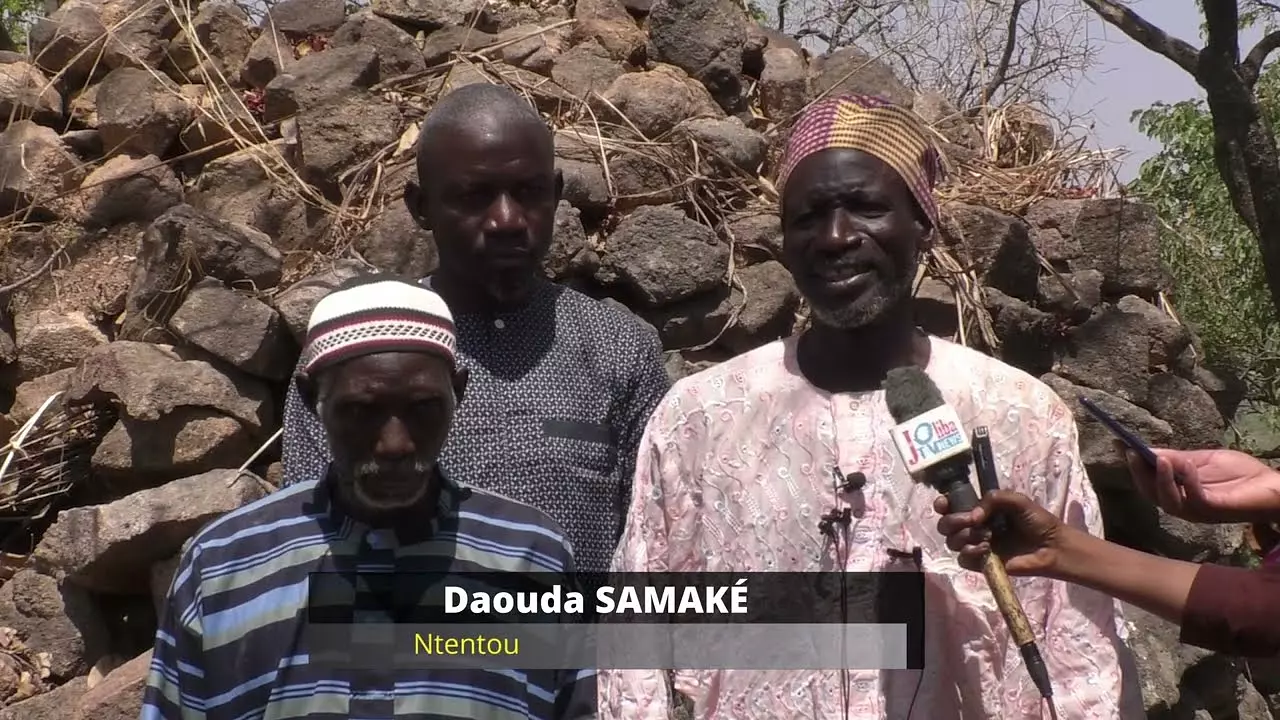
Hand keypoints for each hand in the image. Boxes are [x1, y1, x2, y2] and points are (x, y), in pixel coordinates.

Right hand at [933, 490, 1068, 576]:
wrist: (1052, 546)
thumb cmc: (1037, 521)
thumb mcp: (1017, 500)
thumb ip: (993, 499)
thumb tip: (972, 516)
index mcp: (979, 509)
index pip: (950, 505)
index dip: (942, 504)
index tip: (944, 504)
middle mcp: (973, 527)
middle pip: (944, 525)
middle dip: (954, 521)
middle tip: (973, 521)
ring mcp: (975, 545)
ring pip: (951, 542)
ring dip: (965, 537)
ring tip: (988, 537)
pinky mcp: (980, 564)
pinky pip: (962, 559)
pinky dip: (971, 553)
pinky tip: (987, 550)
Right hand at [1121, 443, 1279, 523]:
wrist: (1274, 487)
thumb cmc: (1242, 474)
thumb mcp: (1203, 460)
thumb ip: (1178, 459)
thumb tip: (1149, 451)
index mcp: (1179, 494)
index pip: (1148, 484)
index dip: (1134, 468)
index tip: (1122, 447)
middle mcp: (1184, 506)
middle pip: (1151, 495)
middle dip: (1140, 474)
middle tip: (1133, 453)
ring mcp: (1198, 511)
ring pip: (1167, 501)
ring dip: (1160, 480)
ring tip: (1159, 458)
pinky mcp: (1214, 510)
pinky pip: (1194, 499)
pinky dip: (1187, 481)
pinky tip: (1187, 463)